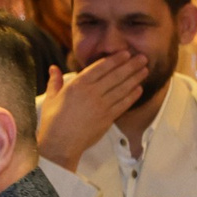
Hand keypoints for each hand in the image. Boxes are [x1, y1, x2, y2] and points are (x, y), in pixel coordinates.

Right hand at [35, 53, 148, 171]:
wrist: (60, 143)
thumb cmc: (53, 121)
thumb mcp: (51, 98)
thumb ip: (55, 81)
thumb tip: (53, 68)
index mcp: (77, 85)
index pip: (101, 67)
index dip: (115, 59)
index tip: (126, 53)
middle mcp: (92, 92)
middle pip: (115, 75)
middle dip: (131, 65)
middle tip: (143, 58)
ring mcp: (101, 105)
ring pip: (122, 88)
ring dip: (135, 78)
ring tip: (145, 70)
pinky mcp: (107, 118)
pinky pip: (123, 104)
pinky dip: (132, 96)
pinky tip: (139, 89)